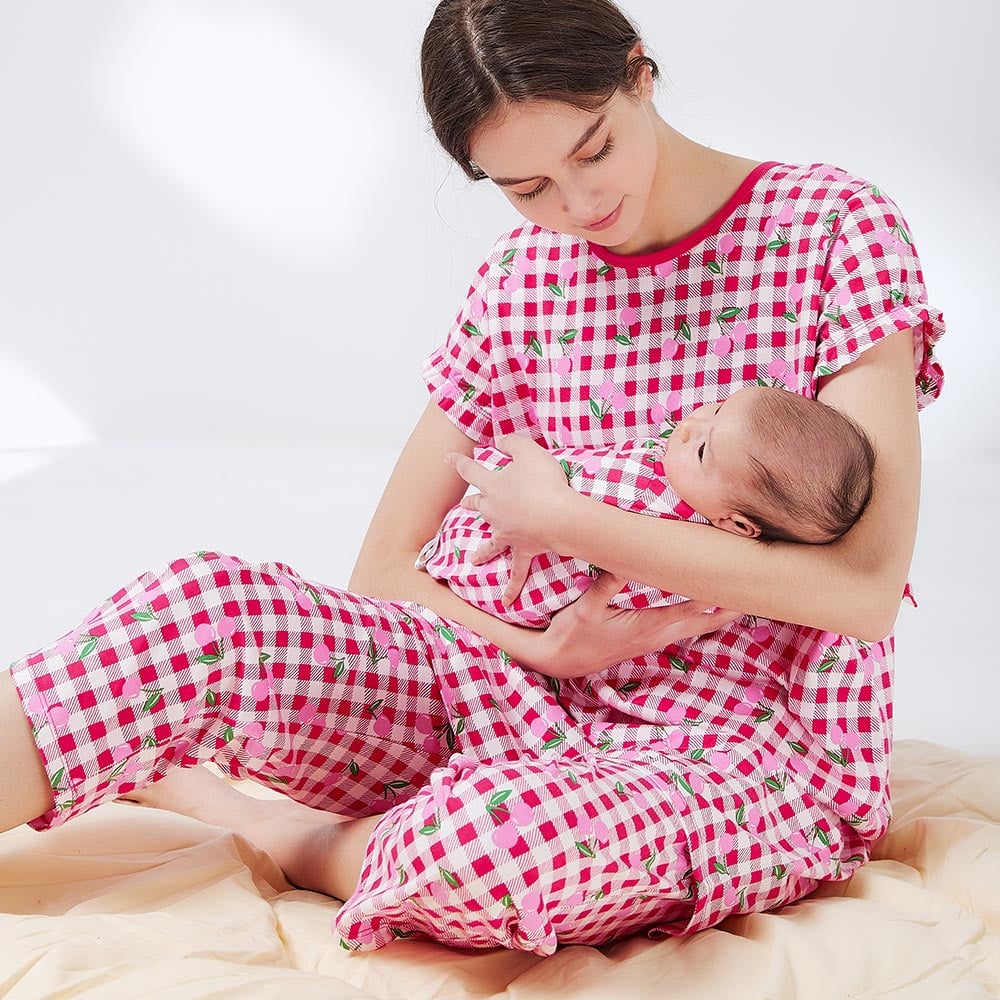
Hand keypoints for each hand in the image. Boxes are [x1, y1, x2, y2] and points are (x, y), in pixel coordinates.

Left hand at [444, 435, 573, 604]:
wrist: (557, 516)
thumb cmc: (544, 481)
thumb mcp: (528, 450)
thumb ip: (512, 442)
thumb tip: (501, 439)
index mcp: (492, 485)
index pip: (471, 470)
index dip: (458, 463)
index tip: (447, 459)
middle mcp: (494, 510)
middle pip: (477, 505)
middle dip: (469, 503)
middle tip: (462, 505)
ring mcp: (506, 533)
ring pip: (490, 543)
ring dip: (482, 551)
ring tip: (473, 560)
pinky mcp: (523, 549)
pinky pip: (516, 572)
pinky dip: (511, 588)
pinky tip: (506, 603)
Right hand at [536, 572, 743, 677]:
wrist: (560, 662)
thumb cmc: (572, 634)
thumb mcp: (584, 608)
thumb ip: (604, 585)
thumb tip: (623, 561)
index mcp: (648, 625)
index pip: (692, 607)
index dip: (717, 594)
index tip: (737, 580)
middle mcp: (657, 635)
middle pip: (705, 620)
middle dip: (731, 606)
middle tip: (759, 589)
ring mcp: (654, 639)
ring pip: (698, 626)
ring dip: (720, 613)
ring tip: (743, 598)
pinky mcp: (648, 639)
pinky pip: (686, 628)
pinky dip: (703, 617)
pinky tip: (708, 610)